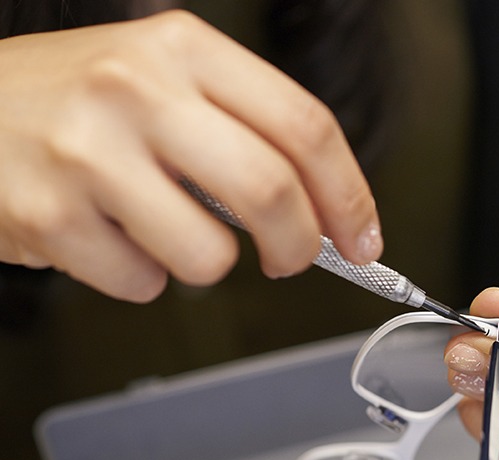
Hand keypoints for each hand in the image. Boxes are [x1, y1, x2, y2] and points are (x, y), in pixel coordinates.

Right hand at [0, 10, 380, 301]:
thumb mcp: (161, 76)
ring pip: (210, 256)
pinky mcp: (49, 215)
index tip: (361, 236)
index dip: (349, 194)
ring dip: (203, 263)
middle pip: (271, 191)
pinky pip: (142, 283)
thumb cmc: (73, 99)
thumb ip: (241, 126)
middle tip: (292, 258)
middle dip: (300, 245)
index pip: (305, 125)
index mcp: (183, 50)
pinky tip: (108, 236)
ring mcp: (88, 152)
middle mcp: (137, 90)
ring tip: (162, 230)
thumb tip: (324, 208)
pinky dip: (141, 276)